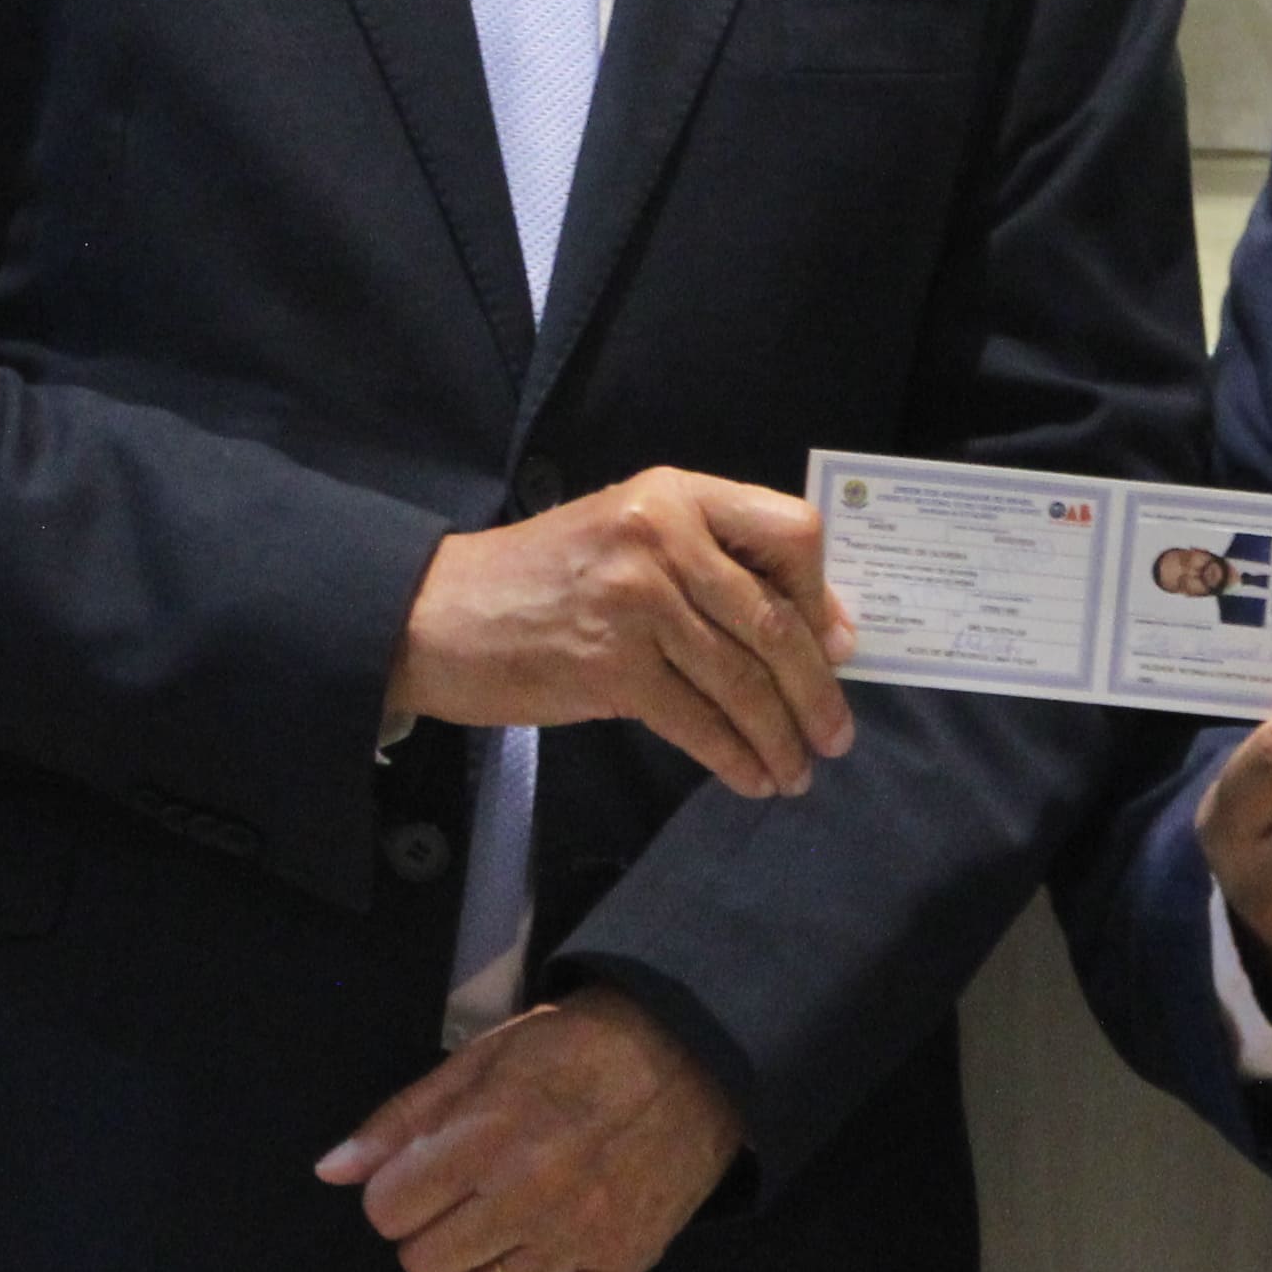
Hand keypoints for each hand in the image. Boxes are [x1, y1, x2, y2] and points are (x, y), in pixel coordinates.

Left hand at [316, 987, 741, 1271]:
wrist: (693, 1056)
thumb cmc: (577, 1046)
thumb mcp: (481, 1058)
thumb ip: (403, 1118)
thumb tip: (332, 1172)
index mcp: (484, 1137)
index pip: (387, 1211)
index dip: (396, 1193)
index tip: (424, 1175)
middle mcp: (526, 1197)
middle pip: (426, 1264)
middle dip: (433, 1231)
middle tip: (468, 1196)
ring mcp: (577, 1240)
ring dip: (485, 1266)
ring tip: (512, 1221)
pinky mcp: (623, 1265)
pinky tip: (545, 1260)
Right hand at [387, 470, 859, 800]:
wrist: (435, 614)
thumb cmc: (537, 579)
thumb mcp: (625, 536)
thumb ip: (707, 564)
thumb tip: (814, 632)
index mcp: (675, 493)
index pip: (790, 531)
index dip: (823, 598)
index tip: (836, 647)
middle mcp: (663, 536)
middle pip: (775, 620)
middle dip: (816, 690)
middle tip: (836, 735)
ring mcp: (637, 600)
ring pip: (742, 680)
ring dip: (780, 736)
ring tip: (797, 770)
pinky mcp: (611, 666)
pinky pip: (698, 722)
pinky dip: (734, 757)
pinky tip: (751, 778)